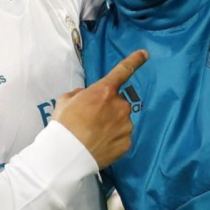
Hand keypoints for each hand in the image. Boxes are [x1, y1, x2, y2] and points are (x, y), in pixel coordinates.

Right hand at [52, 50, 148, 168]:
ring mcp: (126, 125)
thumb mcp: (66, 100)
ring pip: (121, 120)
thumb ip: (81, 94)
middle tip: (91, 119)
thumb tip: (87, 97)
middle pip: (118, 102)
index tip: (145, 54)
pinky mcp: (127, 143)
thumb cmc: (64, 125)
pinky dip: (113, 139)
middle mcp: (120, 105)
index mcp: (105, 91)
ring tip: (93, 134)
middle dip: (108, 108)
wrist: (67, 155)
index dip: (135, 60)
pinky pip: (121, 137)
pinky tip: (100, 144)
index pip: (123, 70)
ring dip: (111, 124)